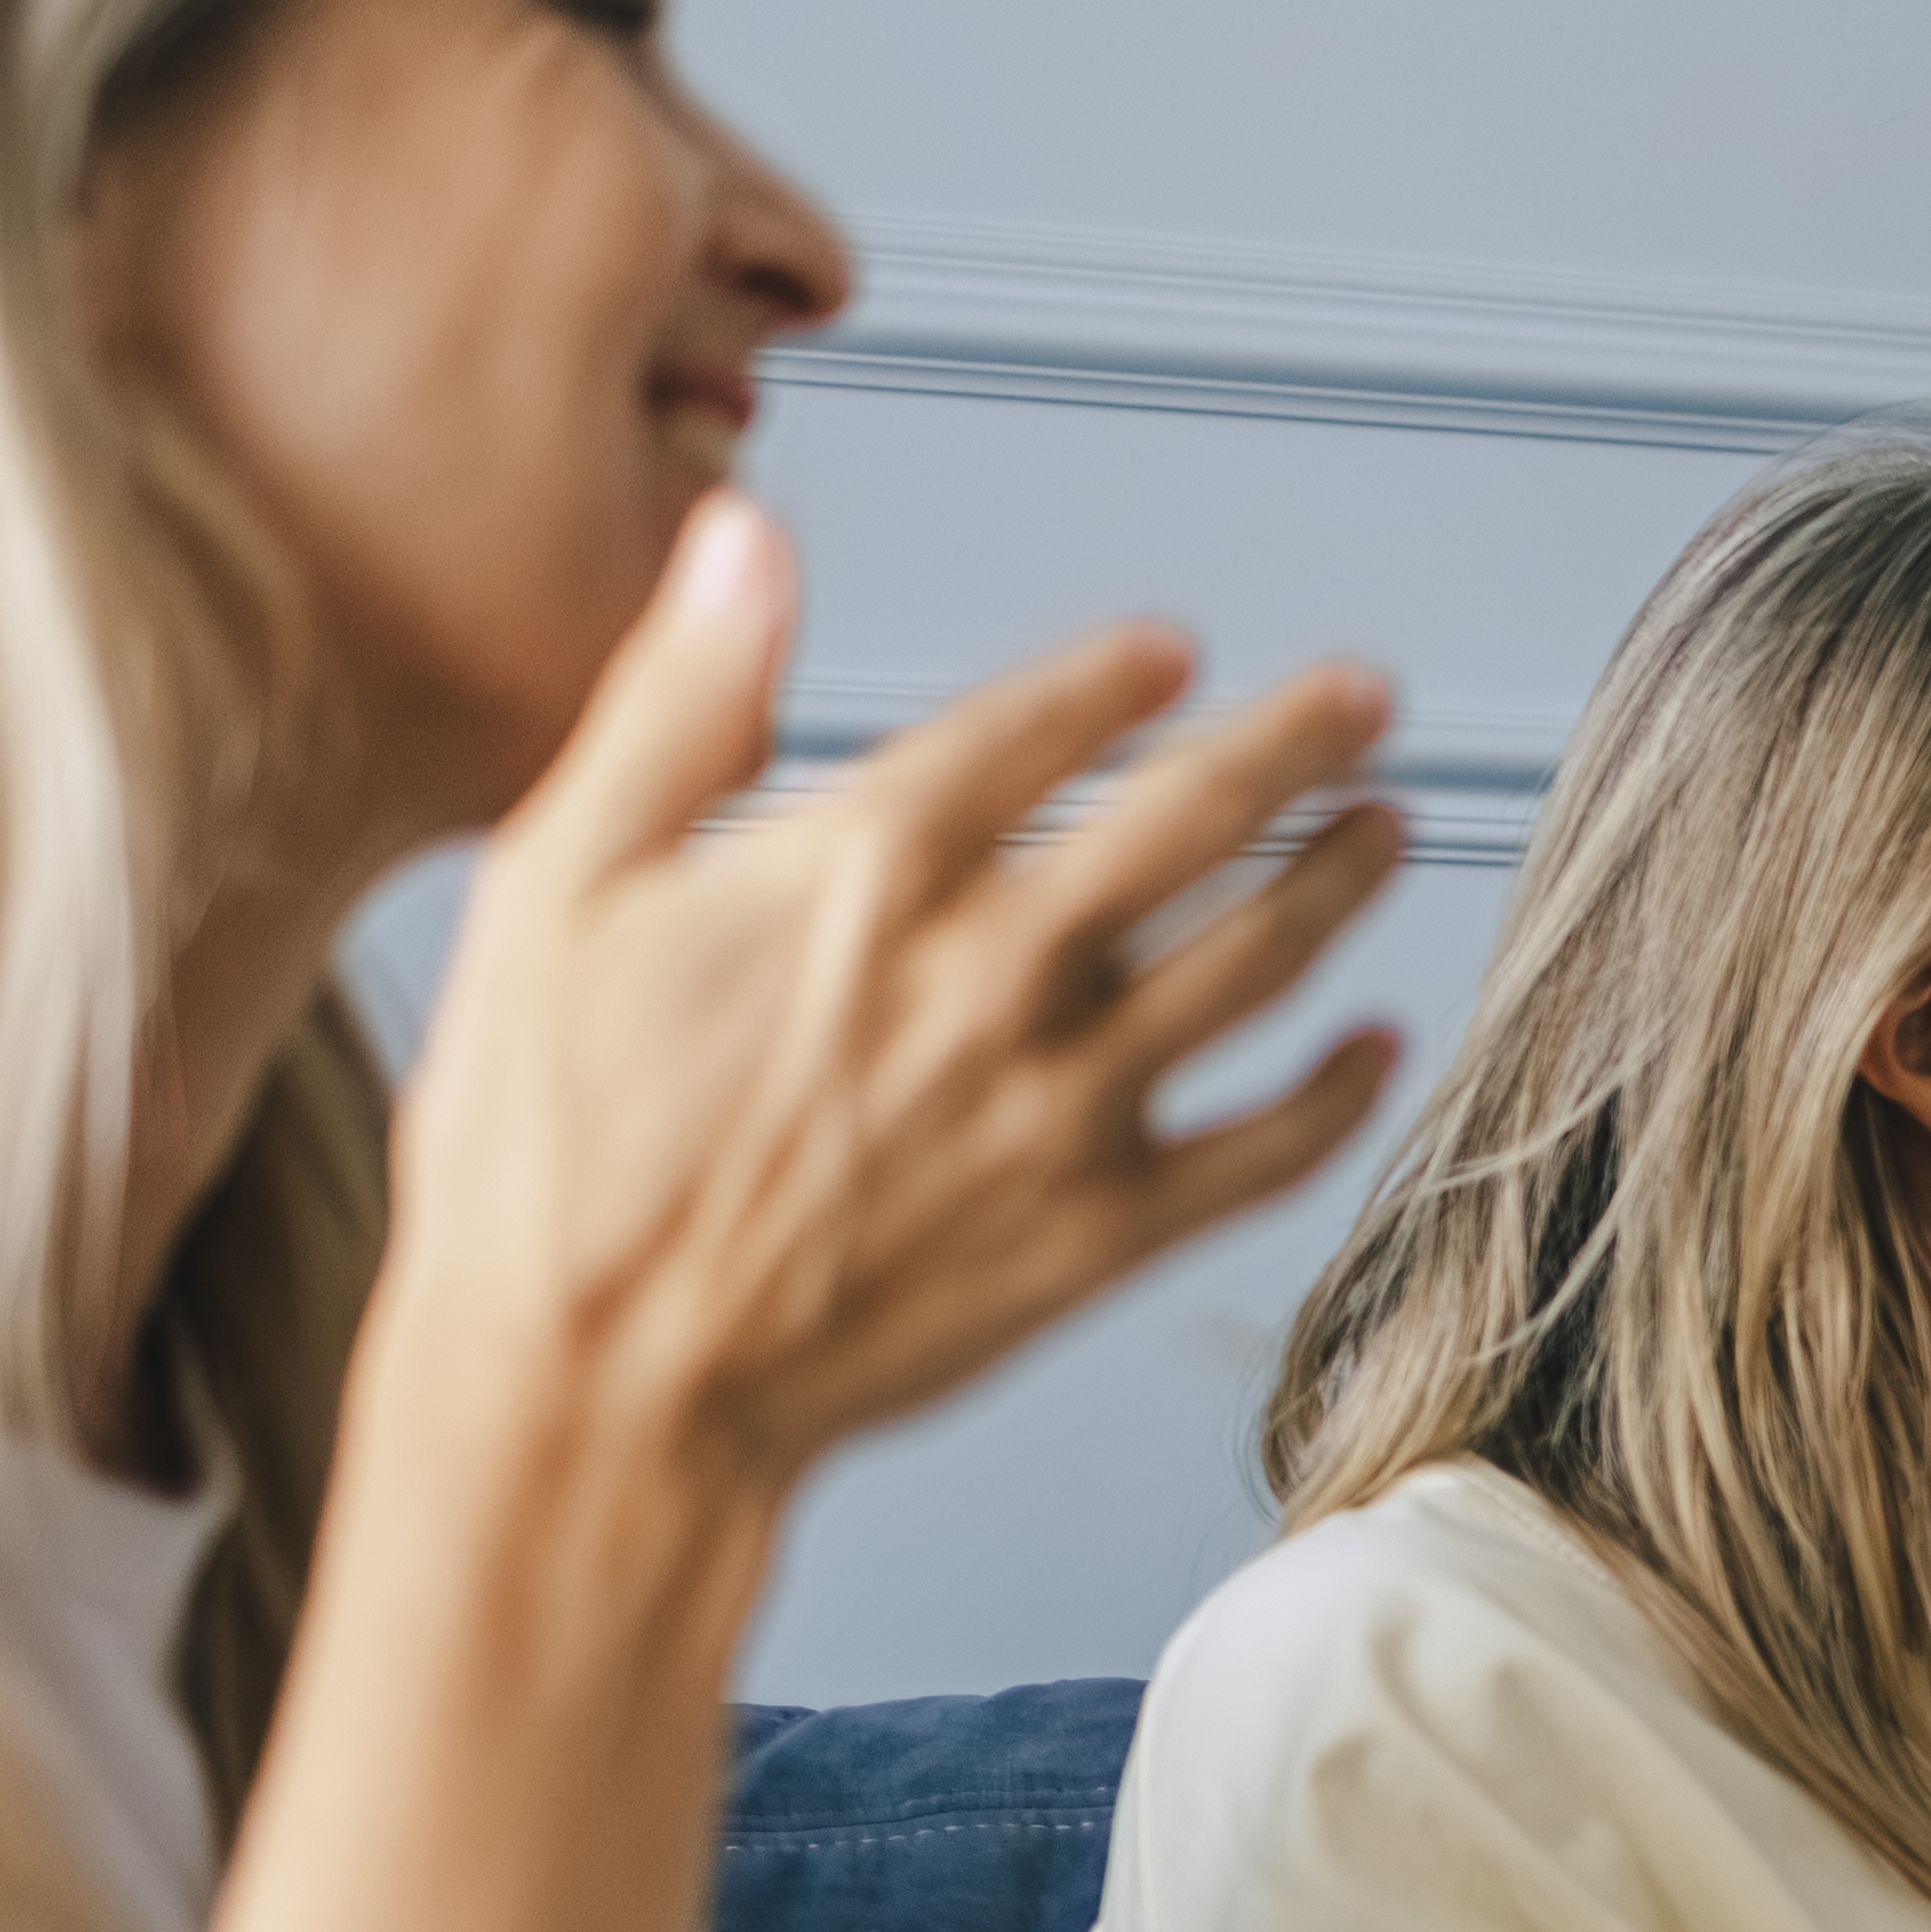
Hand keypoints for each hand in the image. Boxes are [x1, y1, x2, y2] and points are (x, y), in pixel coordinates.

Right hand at [381, 490, 1410, 1507]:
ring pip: (1251, 965)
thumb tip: (744, 541)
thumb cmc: (545, 1154)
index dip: (1119, 680)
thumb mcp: (555, 884)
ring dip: (1334, 886)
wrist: (592, 1390)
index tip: (1174, 652)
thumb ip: (677, 702)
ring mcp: (1063, 1105)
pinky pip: (1264, 1150)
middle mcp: (993, 970)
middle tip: (1364, 699)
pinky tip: (1376, 1045)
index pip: (1036, 727)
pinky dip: (1339, 1095)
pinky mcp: (1098, 1232)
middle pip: (1189, 821)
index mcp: (863, 868)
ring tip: (1385, 830)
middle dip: (1292, 745)